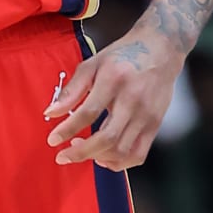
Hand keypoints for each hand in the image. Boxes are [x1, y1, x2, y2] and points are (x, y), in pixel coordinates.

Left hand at [44, 31, 182, 171]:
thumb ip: (72, 89)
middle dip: (81, 152)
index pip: (88, 112)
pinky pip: (138, 154)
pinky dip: (119, 163)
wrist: (161, 50)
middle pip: (107, 137)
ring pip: (122, 150)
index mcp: (114, 80)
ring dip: (97, 157)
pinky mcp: (155, 125)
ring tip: (81, 150)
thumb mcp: (93, 63)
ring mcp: (147, 115)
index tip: (52, 140)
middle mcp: (133, 100)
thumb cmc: (123, 56)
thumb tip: (51, 112)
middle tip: (62, 156)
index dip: (67, 129)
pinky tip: (104, 157)